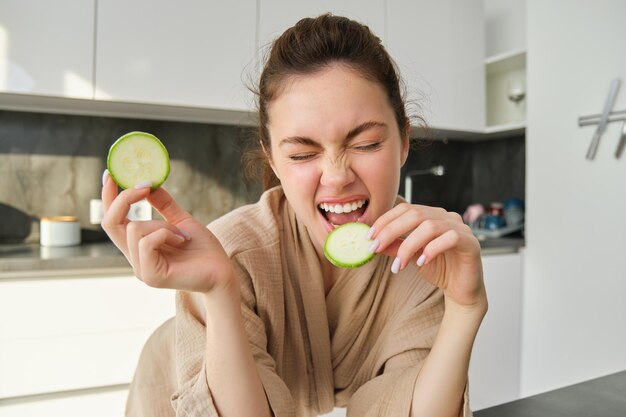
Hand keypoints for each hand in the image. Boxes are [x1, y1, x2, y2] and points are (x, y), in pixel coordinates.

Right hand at [101, 172, 234, 292]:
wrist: (222, 272)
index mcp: (138, 246)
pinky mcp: (151, 276)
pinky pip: (147, 242)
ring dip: (161, 224)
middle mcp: (134, 258)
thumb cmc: (203, 249)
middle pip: (109, 222)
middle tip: (144, 185)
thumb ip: (163, 205)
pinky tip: (182, 241)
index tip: (110, 173)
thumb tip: (148, 183)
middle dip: (124, 198)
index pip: (111, 220)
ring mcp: (141, 269)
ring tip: (182, 235)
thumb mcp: (181, 220)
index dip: (107, 197)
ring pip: (134, 229)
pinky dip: (165, 234)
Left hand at [368, 203, 485, 309]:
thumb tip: (371, 241)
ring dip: (409, 245)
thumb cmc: (438, 269)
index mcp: (431, 215)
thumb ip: (395, 246)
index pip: (405, 209)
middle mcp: (446, 217)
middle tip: (375, 247)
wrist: (461, 290)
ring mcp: (460, 227)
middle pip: (415, 214)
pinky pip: (451, 237)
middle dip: (391, 231)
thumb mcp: (410, 256)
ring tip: (399, 264)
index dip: (385, 221)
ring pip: (430, 226)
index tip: (369, 237)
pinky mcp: (471, 242)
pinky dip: (432, 249)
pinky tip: (422, 262)